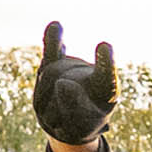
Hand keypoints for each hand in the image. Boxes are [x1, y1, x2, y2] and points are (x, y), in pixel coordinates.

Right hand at [34, 22, 114, 148]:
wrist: (68, 123)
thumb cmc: (81, 123)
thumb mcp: (80, 125)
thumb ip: (74, 108)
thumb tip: (63, 83)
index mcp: (106, 89)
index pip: (106, 76)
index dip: (105, 61)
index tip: (105, 46)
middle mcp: (90, 73)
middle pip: (64, 82)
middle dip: (55, 105)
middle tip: (61, 122)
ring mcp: (72, 67)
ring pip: (49, 75)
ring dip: (45, 100)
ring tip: (55, 113)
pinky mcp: (54, 64)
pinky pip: (52, 50)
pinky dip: (53, 40)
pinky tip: (56, 26)